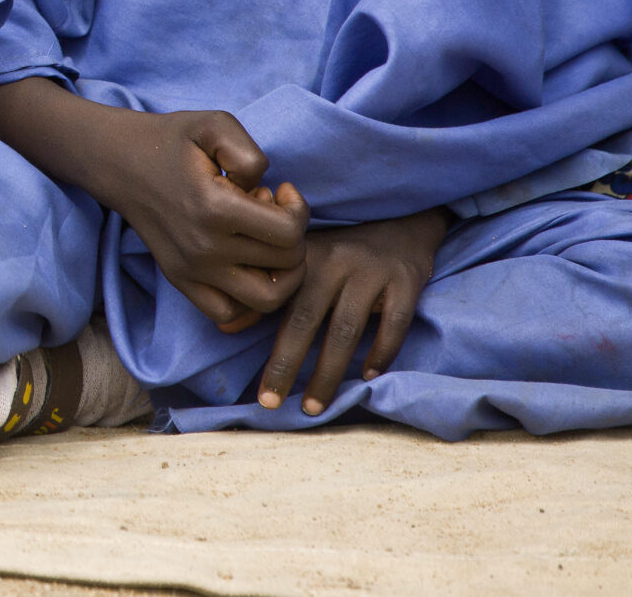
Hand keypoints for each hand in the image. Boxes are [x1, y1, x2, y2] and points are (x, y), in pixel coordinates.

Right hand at [95, 108, 310, 330]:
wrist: (119, 161)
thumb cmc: (171, 141)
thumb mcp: (216, 124)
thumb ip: (252, 154)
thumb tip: (265, 193)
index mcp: (215, 209)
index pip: (290, 233)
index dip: (298, 209)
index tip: (279, 190)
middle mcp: (205, 249)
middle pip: (286, 265)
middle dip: (291, 236)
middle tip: (268, 212)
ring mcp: (192, 271)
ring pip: (267, 301)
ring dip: (281, 274)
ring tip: (265, 245)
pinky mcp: (181, 281)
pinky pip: (229, 313)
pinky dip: (248, 300)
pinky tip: (247, 268)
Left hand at [255, 209, 446, 414]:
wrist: (400, 225)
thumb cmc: (341, 253)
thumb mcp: (303, 264)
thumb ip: (269, 294)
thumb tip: (225, 327)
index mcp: (303, 258)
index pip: (277, 306)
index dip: (265, 347)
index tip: (256, 388)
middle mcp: (334, 261)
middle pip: (305, 319)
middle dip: (286, 365)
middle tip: (272, 404)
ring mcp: (370, 271)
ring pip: (346, 329)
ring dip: (328, 372)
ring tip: (316, 406)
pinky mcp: (405, 280)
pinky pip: (394, 322)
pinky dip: (381, 352)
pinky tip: (368, 377)